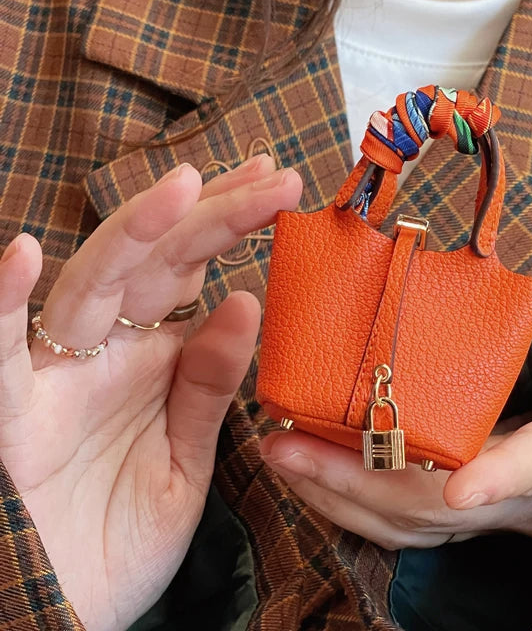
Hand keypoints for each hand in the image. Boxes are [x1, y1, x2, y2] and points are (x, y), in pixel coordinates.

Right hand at [0, 155, 301, 629]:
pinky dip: (1, 303)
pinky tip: (22, 255)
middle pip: (157, 261)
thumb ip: (209, 385)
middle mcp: (102, 351)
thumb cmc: (123, 534)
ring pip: (91, 285)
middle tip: (271, 174)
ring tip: (184, 186)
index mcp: (149, 355)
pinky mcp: (9, 416)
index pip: (194, 268)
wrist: (66, 614)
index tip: (276, 180)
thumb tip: (245, 301)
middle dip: (213, 213)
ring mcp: (54, 376)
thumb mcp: (186, 456)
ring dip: (133, 232)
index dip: (231, 220)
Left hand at [259, 324, 531, 547]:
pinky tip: (309, 470)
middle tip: (286, 445)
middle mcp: (524, 496)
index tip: (454, 486)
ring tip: (279, 455)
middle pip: (440, 506)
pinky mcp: (458, 511)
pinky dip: (349, 501)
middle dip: (362, 481)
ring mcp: (487, 511)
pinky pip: (398, 521)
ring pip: (409, 525)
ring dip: (341, 496)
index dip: (501, 477)